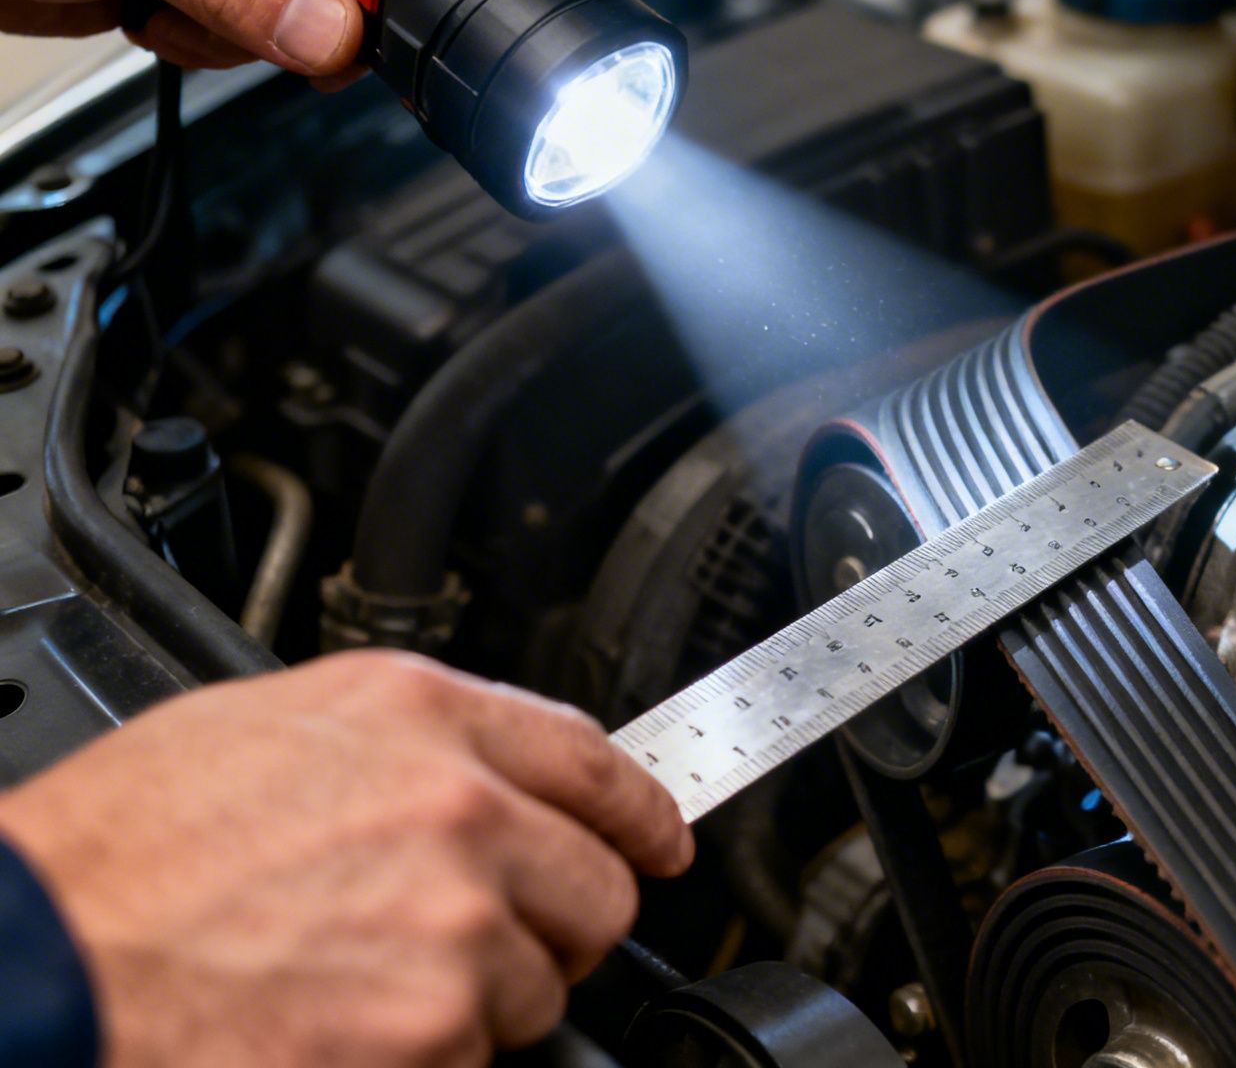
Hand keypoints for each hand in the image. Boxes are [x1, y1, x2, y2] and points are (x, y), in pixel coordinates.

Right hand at [0, 650, 689, 1066]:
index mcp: (417, 716)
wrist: (38, 963)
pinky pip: (481, 1055)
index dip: (641, 813)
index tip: (660, 841)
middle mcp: (456, 807)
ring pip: (542, 985)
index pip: (594, 762)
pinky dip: (429, 1057)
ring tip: (362, 984)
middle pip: (598, 886)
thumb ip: (399, 746)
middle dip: (556, 924)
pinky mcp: (433, 1026)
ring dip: (479, 999)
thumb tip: (480, 775)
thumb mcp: (263, 731)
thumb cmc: (115, 856)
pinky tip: (341, 1028)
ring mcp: (454, 921)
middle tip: (480, 940)